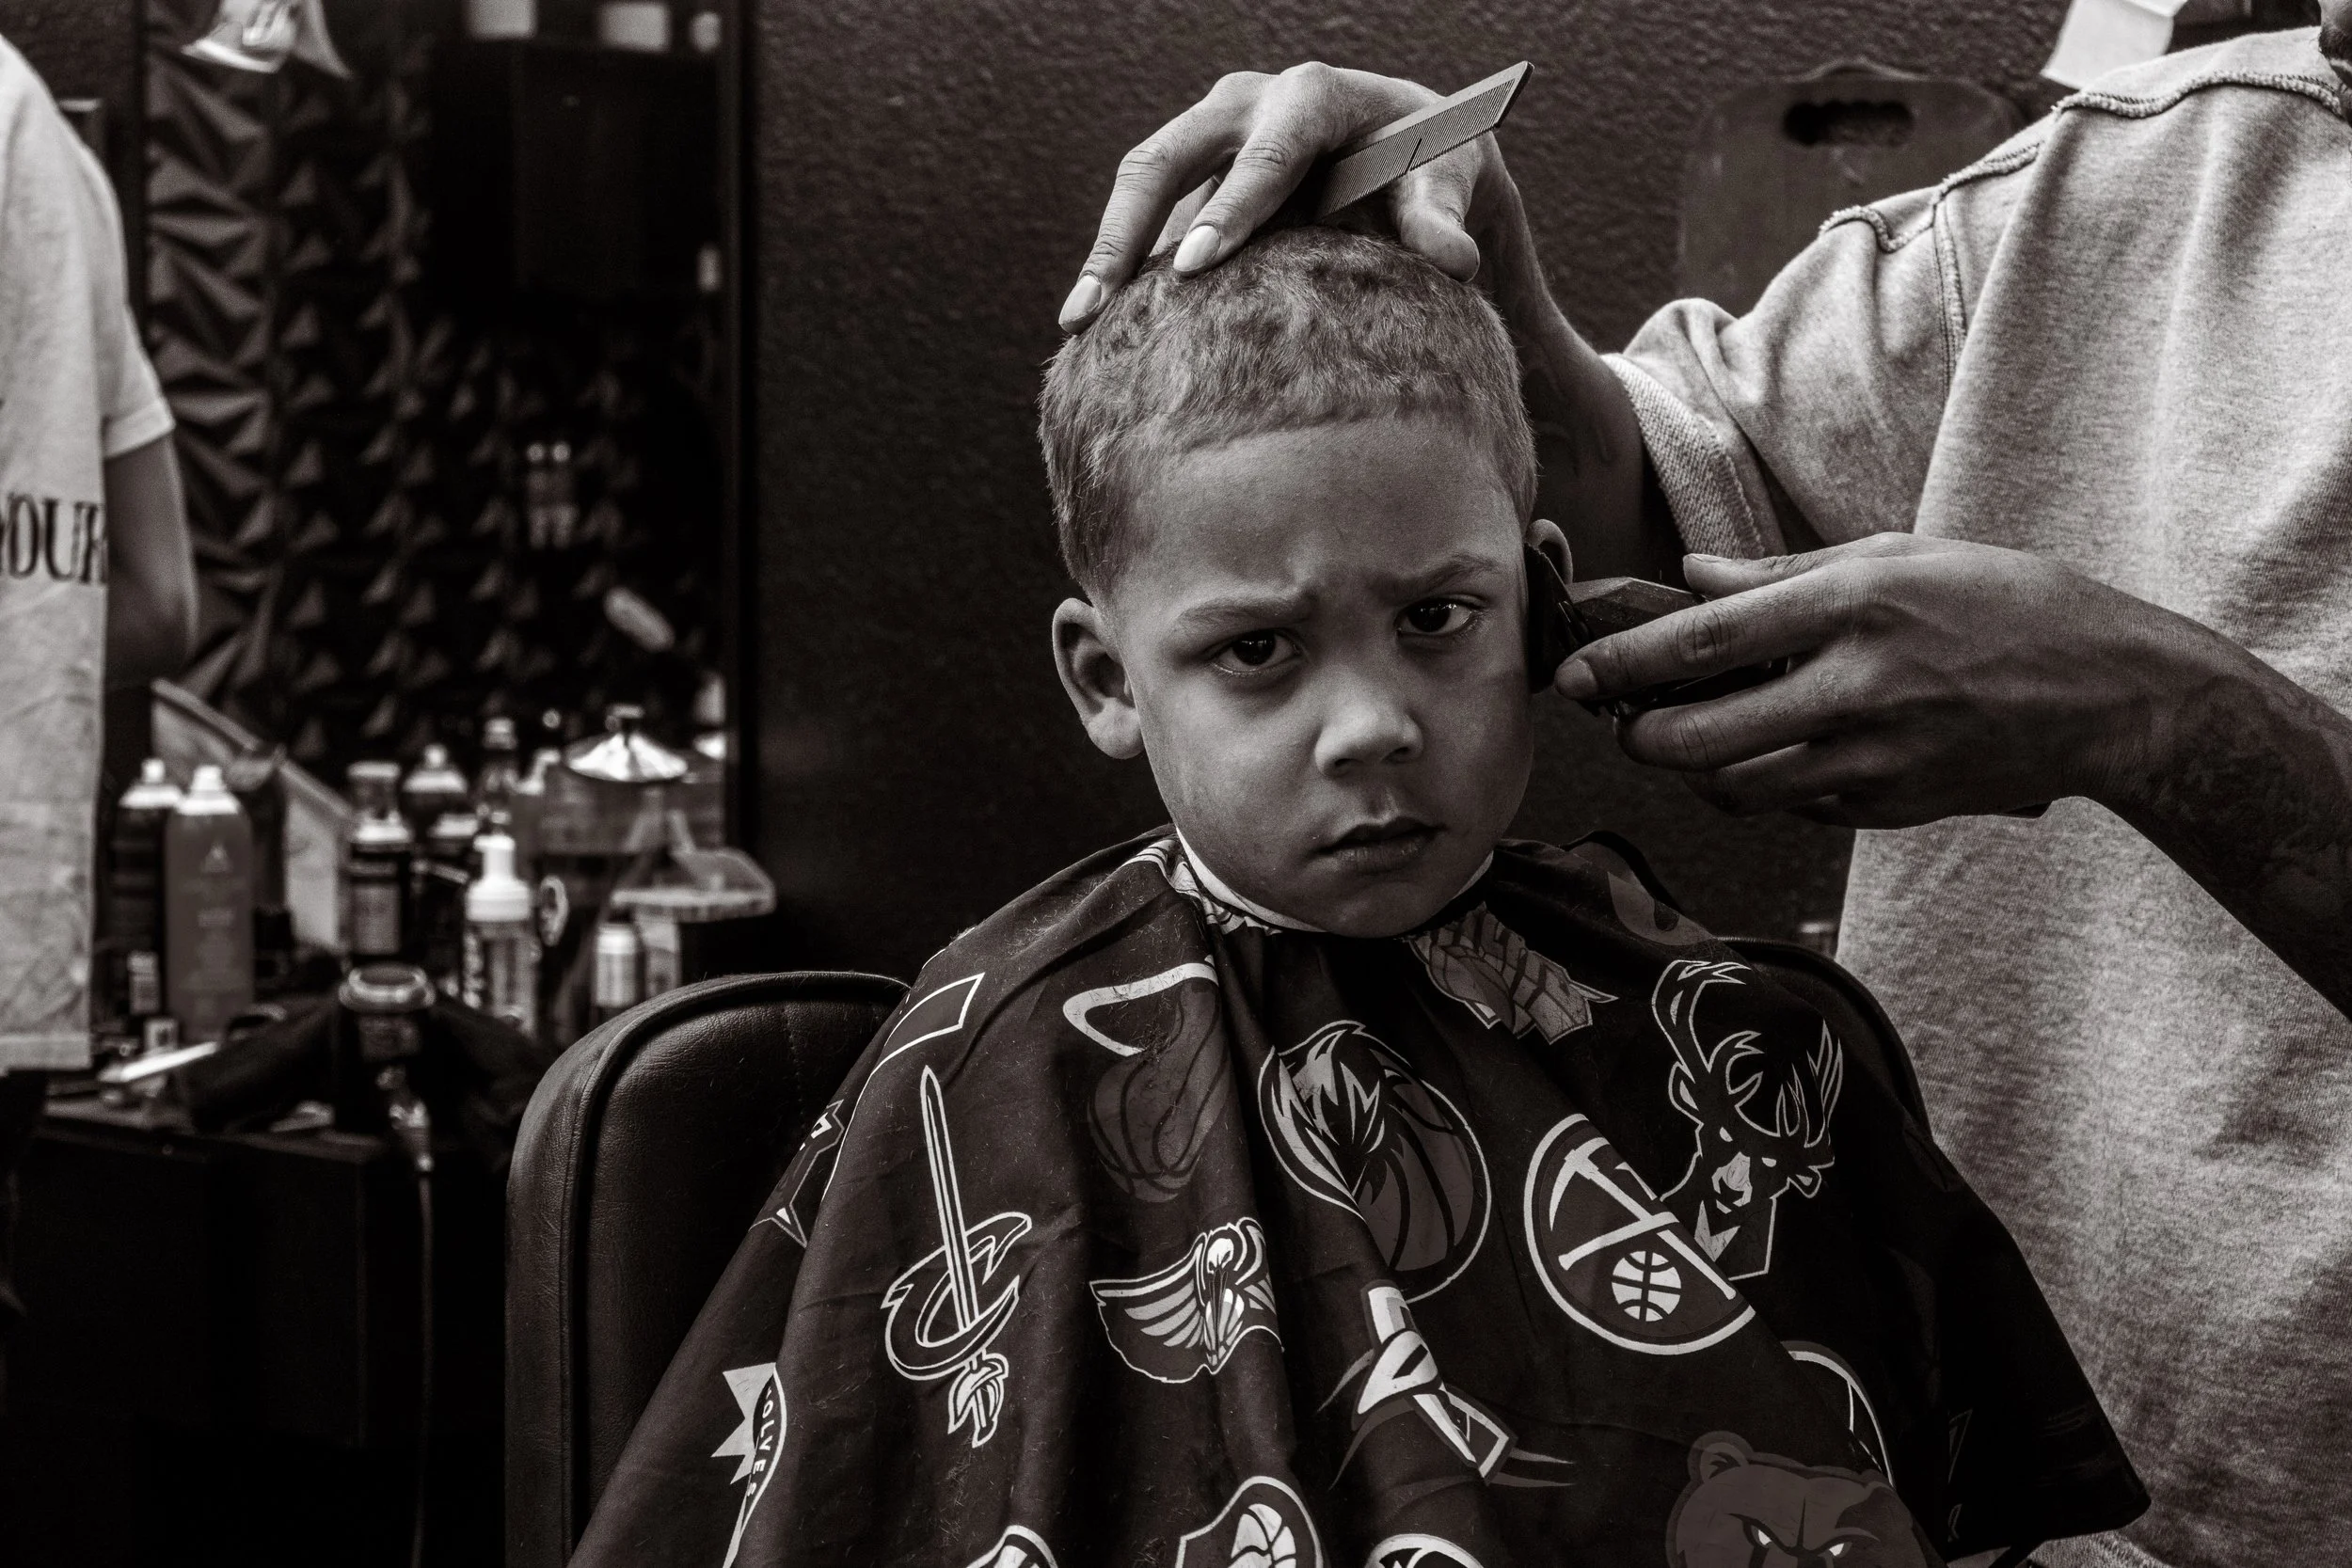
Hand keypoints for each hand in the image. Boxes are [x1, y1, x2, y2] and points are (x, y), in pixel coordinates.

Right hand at [1059, 63, 1534, 329]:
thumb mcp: (1449, 183)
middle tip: (1099, 308)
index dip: (1230, 208)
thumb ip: (1444, 217)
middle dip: (1127, 232)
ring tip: (1077, 328)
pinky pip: (1143, 216)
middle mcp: (1248, 103)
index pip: (1268, 152)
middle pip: (1168, 157)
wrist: (1410, 153)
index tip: (1194, 268)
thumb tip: (1452, 260)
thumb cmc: (1433, 168)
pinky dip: (1120, 268)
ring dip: (1105, 253)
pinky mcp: (1194, 178)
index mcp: (1314, 95)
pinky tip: (1099, 333)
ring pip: (1140, 183)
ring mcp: (1211, 138)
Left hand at [1553, 533, 2230, 827]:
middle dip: (1639, 736)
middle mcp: (1856, 688)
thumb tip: (1690, 578)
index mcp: (1853, 607)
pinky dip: (1760, 788)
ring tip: (1689, 738)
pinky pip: (1790, 809)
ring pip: (1733, 788)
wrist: (2109, 695)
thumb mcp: (1899, 556)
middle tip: (1626, 721)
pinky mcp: (1888, 808)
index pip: (1703, 642)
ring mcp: (1873, 760)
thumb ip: (1783, 576)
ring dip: (1693, 770)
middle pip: (1698, 737)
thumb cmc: (2004, 605)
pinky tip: (1771, 755)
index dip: (1622, 663)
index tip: (1572, 673)